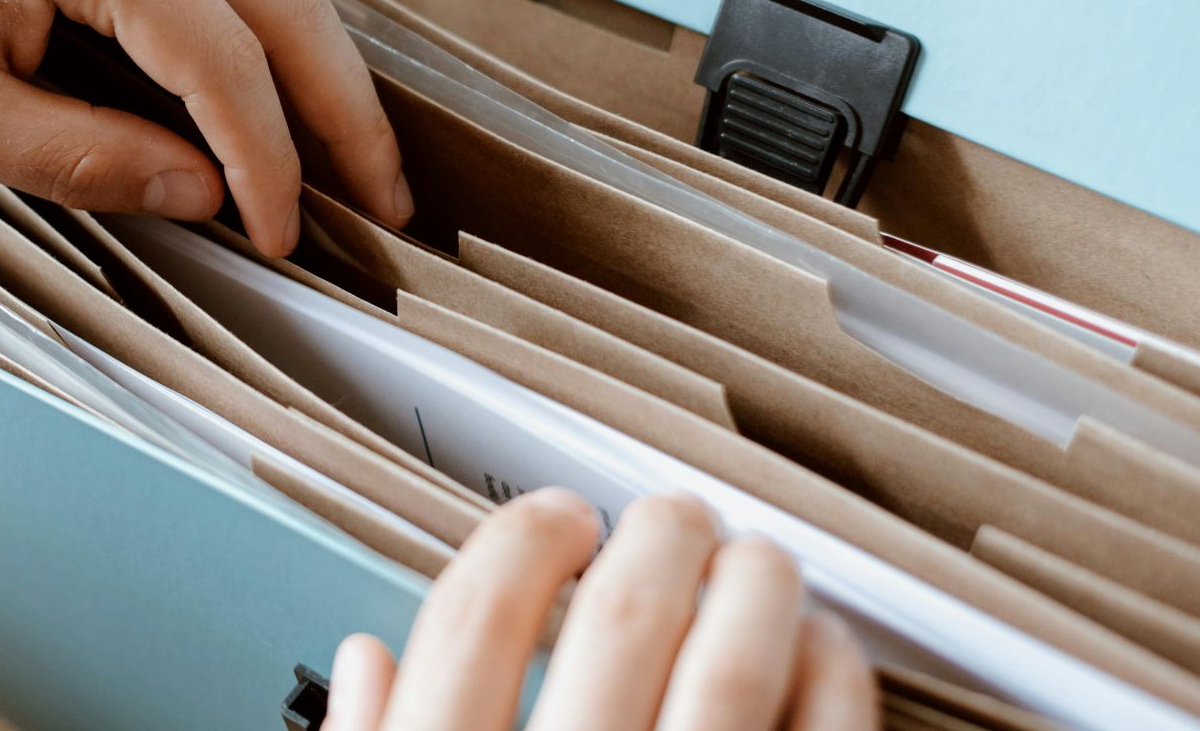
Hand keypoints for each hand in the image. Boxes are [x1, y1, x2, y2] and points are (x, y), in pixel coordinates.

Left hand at [0, 0, 411, 254]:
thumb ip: (87, 158)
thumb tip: (205, 192)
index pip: (226, 64)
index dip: (269, 165)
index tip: (283, 234)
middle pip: (288, 4)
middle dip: (345, 114)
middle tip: (388, 201)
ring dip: (314, 65)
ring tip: (349, 154)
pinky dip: (259, 17)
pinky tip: (274, 82)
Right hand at [324, 490, 877, 730]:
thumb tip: (366, 664)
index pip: (473, 625)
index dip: (519, 543)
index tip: (556, 519)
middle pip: (619, 624)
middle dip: (654, 540)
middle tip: (670, 519)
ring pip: (731, 675)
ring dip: (753, 590)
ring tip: (756, 560)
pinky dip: (833, 680)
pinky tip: (823, 650)